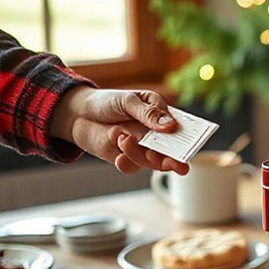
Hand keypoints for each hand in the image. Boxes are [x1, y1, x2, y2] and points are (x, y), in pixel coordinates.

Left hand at [50, 86, 189, 174]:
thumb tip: (170, 126)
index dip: (188, 138)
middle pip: (171, 151)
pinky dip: (127, 163)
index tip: (190, 146)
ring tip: (123, 140)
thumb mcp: (128, 101)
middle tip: (174, 164)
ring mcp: (142, 148)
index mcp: (161, 116)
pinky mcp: (127, 158)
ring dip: (140, 155)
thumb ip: (148, 113)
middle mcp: (155, 135)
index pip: (180, 129)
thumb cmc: (106, 102)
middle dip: (174, 159)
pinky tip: (118, 154)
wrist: (77, 114)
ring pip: (152, 162)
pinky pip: (133, 167)